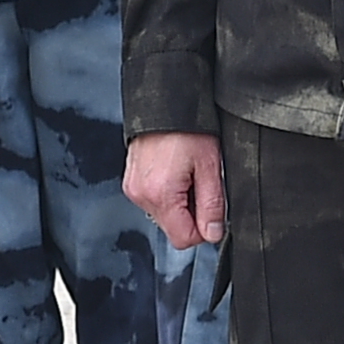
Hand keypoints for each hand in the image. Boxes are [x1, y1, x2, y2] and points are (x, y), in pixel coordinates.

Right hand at [126, 131, 225, 249]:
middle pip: (172, 227)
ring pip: (164, 215)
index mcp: (161, 194)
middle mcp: (141, 194)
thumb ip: (212, 205)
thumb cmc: (187, 129)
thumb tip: (213, 233)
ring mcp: (133, 188)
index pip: (183, 239)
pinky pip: (153, 200)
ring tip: (185, 175)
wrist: (164, 104)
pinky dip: (167, 193)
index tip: (211, 209)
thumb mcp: (210, 167)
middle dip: (191, 213)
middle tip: (199, 184)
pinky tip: (174, 172)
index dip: (203, 230)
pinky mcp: (131, 181)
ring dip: (179, 203)